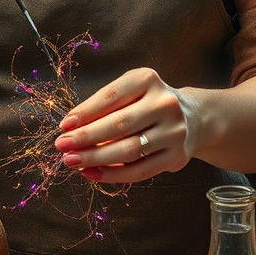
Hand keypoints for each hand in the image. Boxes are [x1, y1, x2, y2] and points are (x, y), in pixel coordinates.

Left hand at [54, 68, 193, 182]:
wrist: (193, 117)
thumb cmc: (148, 102)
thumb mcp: (131, 91)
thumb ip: (104, 106)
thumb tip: (70, 129)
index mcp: (148, 79)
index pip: (111, 96)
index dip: (85, 112)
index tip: (64, 125)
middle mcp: (165, 103)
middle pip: (119, 124)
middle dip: (86, 138)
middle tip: (61, 146)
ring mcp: (174, 131)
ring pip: (128, 150)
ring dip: (95, 158)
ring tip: (72, 161)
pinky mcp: (176, 157)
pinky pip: (139, 171)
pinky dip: (112, 175)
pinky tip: (92, 174)